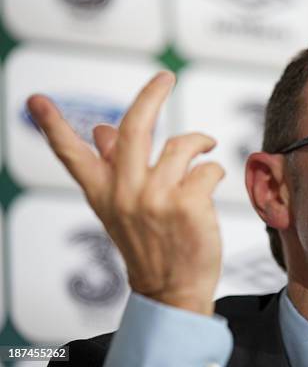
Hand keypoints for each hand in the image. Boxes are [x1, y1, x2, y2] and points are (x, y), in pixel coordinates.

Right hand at [27, 71, 224, 315]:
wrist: (173, 290)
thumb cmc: (150, 244)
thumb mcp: (122, 209)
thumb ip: (114, 168)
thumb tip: (102, 130)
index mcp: (103, 194)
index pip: (71, 155)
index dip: (53, 125)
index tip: (35, 99)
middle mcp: (125, 193)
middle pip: (135, 127)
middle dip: (152, 95)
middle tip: (165, 76)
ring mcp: (156, 199)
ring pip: (182, 145)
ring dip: (199, 142)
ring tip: (206, 146)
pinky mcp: (187, 205)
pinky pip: (208, 168)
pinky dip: (213, 170)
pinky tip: (211, 184)